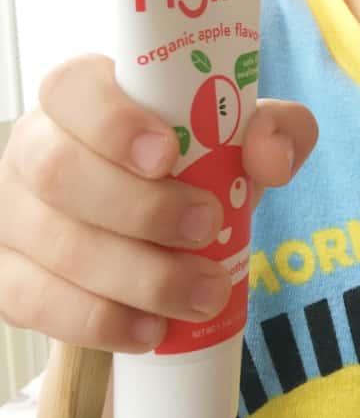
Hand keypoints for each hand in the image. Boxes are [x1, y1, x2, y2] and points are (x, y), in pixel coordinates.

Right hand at [0, 54, 316, 352]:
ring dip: (136, 277)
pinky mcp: (8, 274)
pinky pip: (32, 302)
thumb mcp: (247, 135)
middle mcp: (35, 143)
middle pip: (59, 172)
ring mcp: (14, 212)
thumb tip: (269, 158)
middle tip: (207, 228)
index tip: (168, 155)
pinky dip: (97, 321)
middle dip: (141, 209)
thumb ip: (276, 129)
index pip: (73, 88)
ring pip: (54, 244)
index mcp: (85, 93)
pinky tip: (150, 329)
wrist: (163, 226)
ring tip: (202, 294)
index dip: (112, 122)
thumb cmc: (196, 164)